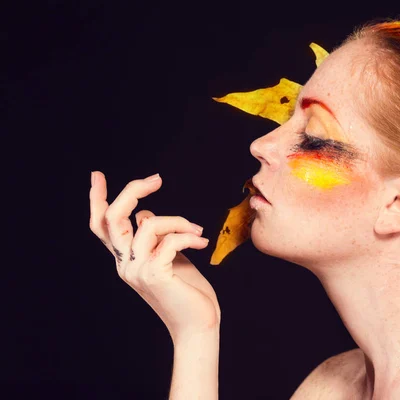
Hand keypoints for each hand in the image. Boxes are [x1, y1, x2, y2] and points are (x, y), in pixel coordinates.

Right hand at [89, 171, 220, 341]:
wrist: (198, 326)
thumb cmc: (187, 291)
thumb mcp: (168, 258)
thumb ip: (153, 239)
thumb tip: (143, 214)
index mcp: (125, 259)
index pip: (101, 227)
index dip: (97, 200)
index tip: (97, 175)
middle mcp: (124, 264)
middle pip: (112, 218)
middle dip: (132, 191)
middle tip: (156, 179)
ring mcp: (137, 270)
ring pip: (148, 224)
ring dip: (178, 220)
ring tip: (197, 231)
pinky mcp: (155, 275)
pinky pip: (169, 240)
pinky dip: (188, 235)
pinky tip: (202, 243)